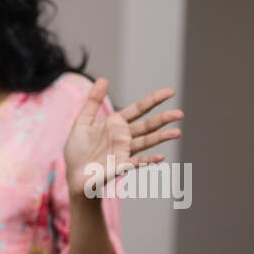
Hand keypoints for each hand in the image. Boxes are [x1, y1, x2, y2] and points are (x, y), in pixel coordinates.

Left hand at [64, 78, 181, 199]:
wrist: (74, 174)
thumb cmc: (78, 150)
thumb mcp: (82, 122)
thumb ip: (93, 102)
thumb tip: (103, 79)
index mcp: (116, 124)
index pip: (139, 109)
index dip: (154, 100)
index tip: (170, 92)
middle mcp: (124, 136)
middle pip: (148, 125)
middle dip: (164, 119)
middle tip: (180, 113)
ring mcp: (124, 151)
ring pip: (146, 142)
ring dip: (161, 137)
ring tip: (177, 132)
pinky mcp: (120, 166)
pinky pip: (136, 162)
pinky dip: (148, 160)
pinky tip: (160, 157)